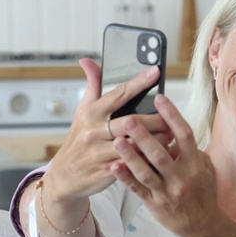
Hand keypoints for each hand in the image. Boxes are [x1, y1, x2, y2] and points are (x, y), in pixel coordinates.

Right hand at [44, 59, 171, 203]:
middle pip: (131, 121)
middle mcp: (93, 131)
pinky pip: (131, 165)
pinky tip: (159, 157)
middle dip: (155, 119)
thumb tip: (87, 60)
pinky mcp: (105, 172)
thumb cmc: (79, 140)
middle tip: (170, 118)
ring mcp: (99, 153)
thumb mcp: (82, 112)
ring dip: (155, 141)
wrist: (64, 175)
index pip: (118, 94)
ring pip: (134, 144)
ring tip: (170, 136)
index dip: (138, 82)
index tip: (155, 72)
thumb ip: (92, 86)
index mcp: (91, 113)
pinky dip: (147, 161)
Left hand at [110, 94, 222, 236]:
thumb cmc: (202, 192)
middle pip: (161, 153)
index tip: (160, 99)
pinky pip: (138, 189)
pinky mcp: (154, 203)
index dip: (172, 116)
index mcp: (194, 164)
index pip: (184, 135)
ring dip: (130, 155)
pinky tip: (114, 166)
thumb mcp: (203, 168)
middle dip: (144, 135)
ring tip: (117, 140)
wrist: (202, 225)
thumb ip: (189, 150)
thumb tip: (174, 130)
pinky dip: (125, 178)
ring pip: (146, 171)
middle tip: (128, 119)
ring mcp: (167, 191)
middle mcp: (181, 177)